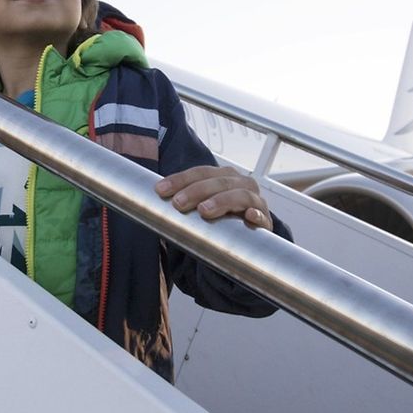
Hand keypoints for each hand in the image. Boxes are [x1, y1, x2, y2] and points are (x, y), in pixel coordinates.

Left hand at [155, 165, 273, 229]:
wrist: (246, 240)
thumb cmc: (218, 221)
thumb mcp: (198, 208)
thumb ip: (181, 204)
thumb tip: (147, 206)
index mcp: (222, 177)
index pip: (200, 172)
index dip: (180, 179)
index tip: (160, 190)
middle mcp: (240, 184)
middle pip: (218, 181)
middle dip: (196, 190)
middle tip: (178, 203)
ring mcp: (255, 201)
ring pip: (240, 195)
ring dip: (221, 200)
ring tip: (204, 211)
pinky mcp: (265, 221)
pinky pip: (263, 216)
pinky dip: (256, 214)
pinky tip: (249, 217)